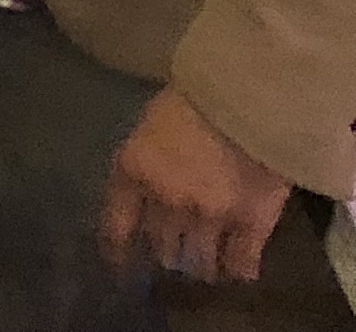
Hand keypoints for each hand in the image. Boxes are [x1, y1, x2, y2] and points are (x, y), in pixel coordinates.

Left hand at [97, 88, 290, 287]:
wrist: (245, 95)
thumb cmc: (193, 96)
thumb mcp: (151, 123)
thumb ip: (146, 159)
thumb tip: (149, 183)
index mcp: (134, 171)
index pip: (117, 221)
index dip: (118, 246)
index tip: (119, 262)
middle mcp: (165, 200)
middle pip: (159, 244)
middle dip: (165, 251)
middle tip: (172, 254)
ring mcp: (209, 215)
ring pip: (198, 259)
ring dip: (200, 264)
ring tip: (205, 267)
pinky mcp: (250, 223)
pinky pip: (241, 262)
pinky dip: (238, 268)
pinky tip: (238, 271)